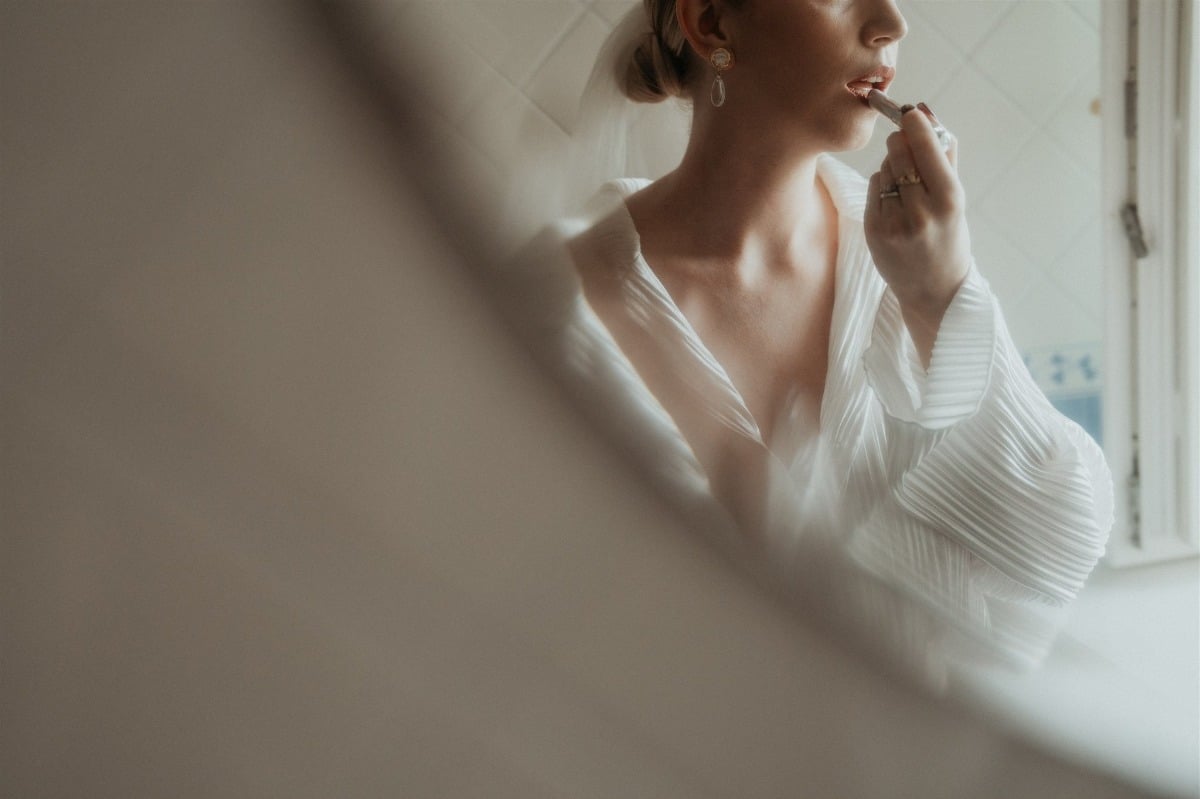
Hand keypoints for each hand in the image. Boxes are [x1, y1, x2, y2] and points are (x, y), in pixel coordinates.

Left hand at [864, 105, 971, 362]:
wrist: (934, 289)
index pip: (925, 146)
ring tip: (907, 186)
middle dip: (901, 142)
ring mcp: (894, 224)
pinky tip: (895, 201)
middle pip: (899, 152)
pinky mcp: (874, 231)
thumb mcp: (957, 197)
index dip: (914, 124)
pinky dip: (882, 187)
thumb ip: (945, 153)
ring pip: (884, 168)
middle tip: (906, 143)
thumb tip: (926, 112)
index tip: (910, 112)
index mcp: (949, 200)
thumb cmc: (950, 236)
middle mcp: (921, 212)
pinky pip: (873, 188)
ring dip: (893, 166)